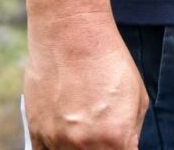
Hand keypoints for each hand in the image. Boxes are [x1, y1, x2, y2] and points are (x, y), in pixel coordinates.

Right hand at [22, 9, 148, 149]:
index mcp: (115, 138)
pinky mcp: (36, 132)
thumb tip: (125, 146)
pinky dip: (55, 149)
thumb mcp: (137, 97)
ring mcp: (57, 140)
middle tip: (103, 136)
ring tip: (83, 132)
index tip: (120, 145)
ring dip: (78, 149)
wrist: (70, 34)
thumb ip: (131, 131)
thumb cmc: (108, 60)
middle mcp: (84, 145)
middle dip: (102, 149)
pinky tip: (64, 140)